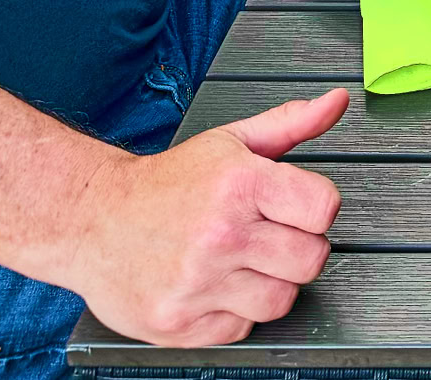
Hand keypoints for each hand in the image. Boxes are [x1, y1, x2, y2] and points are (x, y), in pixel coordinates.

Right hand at [69, 89, 345, 345]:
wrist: (93, 220)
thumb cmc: (167, 183)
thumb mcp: (231, 141)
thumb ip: (291, 123)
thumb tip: (337, 101)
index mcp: (239, 184)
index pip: (324, 208)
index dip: (318, 208)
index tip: (299, 207)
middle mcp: (220, 235)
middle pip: (311, 260)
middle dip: (299, 248)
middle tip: (271, 237)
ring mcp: (198, 284)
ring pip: (281, 301)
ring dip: (270, 284)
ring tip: (243, 262)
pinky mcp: (178, 325)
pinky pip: (241, 329)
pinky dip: (234, 312)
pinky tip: (215, 286)